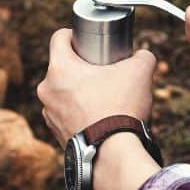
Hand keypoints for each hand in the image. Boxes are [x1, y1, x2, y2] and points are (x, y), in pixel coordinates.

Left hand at [37, 28, 155, 144]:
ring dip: (78, 92)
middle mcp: (47, 90)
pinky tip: (97, 117)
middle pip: (62, 67)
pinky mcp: (56, 134)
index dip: (74, 34)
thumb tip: (142, 57)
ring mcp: (49, 114)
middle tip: (102, 71)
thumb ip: (142, 56)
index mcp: (60, 68)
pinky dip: (79, 113)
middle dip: (81, 67)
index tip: (88, 41)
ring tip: (101, 97)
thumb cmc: (120, 109)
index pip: (59, 37)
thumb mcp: (140, 72)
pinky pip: (66, 115)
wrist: (112, 155)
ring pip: (63, 93)